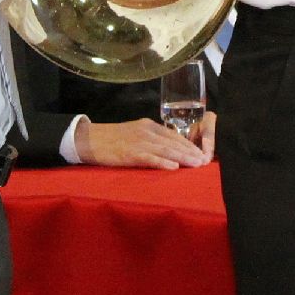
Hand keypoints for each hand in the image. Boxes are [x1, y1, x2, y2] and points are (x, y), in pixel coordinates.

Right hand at [74, 114, 213, 168]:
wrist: (89, 139)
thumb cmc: (113, 139)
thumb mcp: (135, 133)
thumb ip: (152, 139)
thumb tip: (170, 150)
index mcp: (150, 126)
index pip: (174, 136)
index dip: (189, 145)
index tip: (202, 154)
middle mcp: (147, 132)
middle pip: (173, 143)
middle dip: (191, 152)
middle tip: (204, 162)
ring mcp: (139, 142)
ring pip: (165, 150)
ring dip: (183, 158)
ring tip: (196, 165)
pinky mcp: (129, 153)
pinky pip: (149, 158)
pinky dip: (162, 163)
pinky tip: (173, 168)